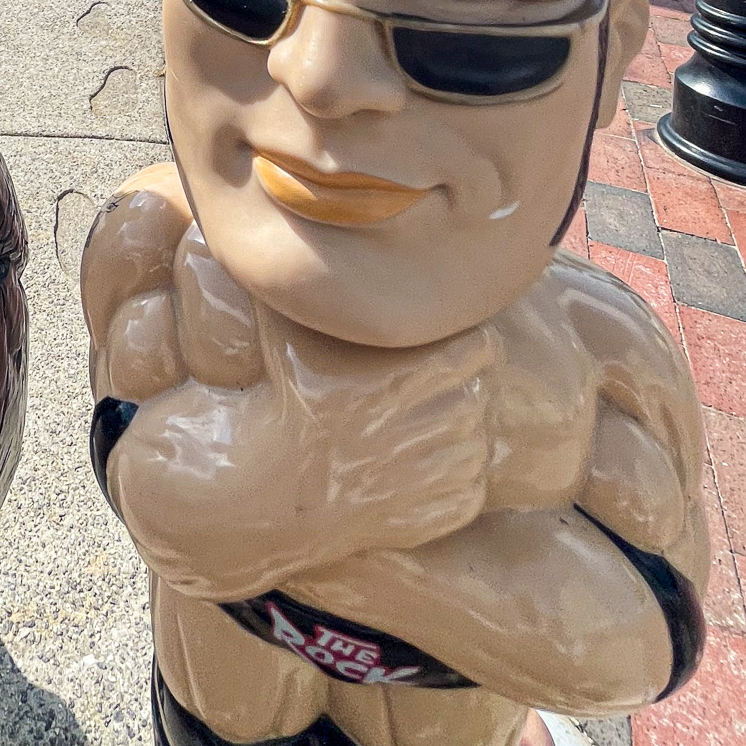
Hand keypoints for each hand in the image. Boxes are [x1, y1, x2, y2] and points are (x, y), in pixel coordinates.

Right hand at [110, 320, 494, 599]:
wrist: (262, 490)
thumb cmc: (276, 403)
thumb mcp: (285, 336)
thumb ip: (306, 290)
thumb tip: (299, 225)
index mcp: (395, 380)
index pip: (477, 350)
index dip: (469, 341)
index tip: (453, 339)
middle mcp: (419, 429)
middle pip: (483, 394)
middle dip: (470, 383)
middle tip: (447, 377)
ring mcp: (428, 479)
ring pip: (480, 444)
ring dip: (467, 431)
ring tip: (437, 419)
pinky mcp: (430, 519)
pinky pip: (470, 492)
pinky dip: (459, 480)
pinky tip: (428, 463)